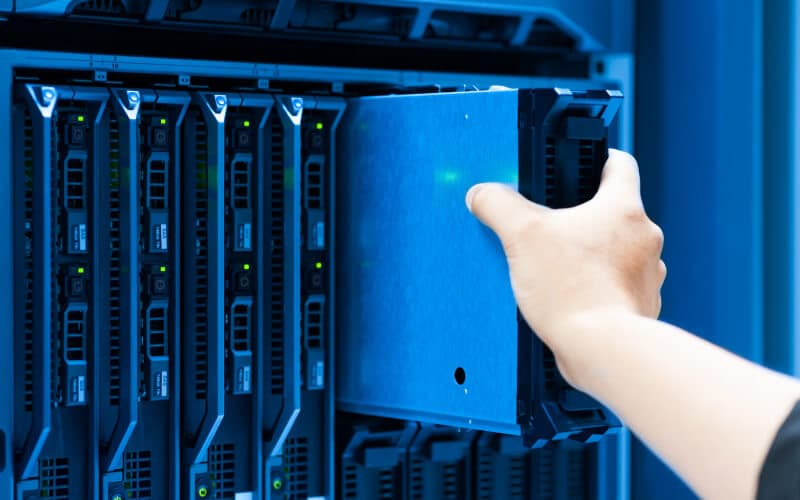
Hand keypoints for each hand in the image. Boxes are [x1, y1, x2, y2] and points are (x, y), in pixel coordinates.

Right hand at [466, 149, 665, 385]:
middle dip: (581, 217)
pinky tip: (569, 296)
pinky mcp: (640, 304)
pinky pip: (616, 285)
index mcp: (623, 208)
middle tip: (551, 226)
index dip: (598, 159)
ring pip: (616, 251)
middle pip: (613, 211)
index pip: (620, 163)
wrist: (602, 349)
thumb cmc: (574, 290)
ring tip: (557, 267)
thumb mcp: (522, 235)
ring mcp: (646, 274)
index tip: (580, 166)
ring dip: (590, 255)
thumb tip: (483, 194)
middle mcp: (644, 238)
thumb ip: (499, 205)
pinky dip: (596, 286)